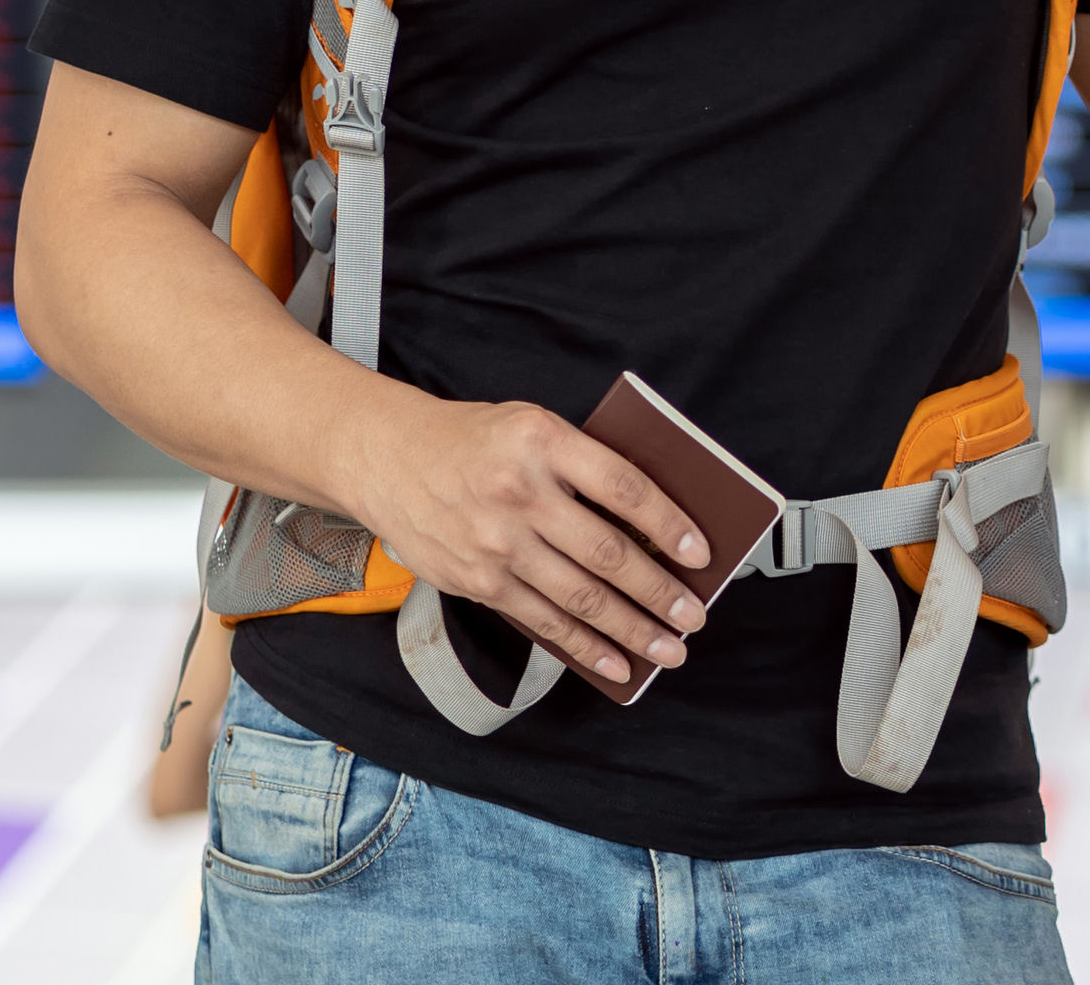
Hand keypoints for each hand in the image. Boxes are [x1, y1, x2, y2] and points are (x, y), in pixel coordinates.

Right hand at [345, 399, 711, 688]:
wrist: (388, 458)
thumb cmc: (475, 441)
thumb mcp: (533, 426)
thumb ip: (584, 464)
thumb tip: (653, 523)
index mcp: (543, 443)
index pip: (623, 487)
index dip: (670, 523)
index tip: (701, 553)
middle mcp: (520, 495)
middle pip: (607, 553)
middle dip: (660, 592)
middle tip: (695, 616)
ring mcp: (496, 543)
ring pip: (580, 597)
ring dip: (632, 630)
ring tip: (669, 649)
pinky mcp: (478, 581)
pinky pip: (542, 621)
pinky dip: (584, 646)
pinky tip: (615, 662)